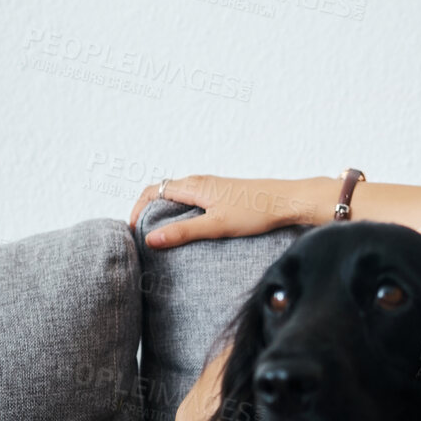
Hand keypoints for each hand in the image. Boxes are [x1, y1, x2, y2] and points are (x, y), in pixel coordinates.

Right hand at [129, 175, 320, 247]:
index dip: (137, 209)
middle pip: (163, 191)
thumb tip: (150, 239)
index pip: (152, 190)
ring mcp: (212, 186)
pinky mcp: (224, 193)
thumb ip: (183, 232)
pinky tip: (190, 228)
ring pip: (179, 195)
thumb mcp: (215, 226)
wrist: (288, 201)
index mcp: (194, 185)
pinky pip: (194, 199)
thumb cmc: (256, 211)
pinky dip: (182, 211)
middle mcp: (200, 181)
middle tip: (143, 235)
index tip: (132, 230)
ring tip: (162, 234)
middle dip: (148, 211)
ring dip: (166, 211)